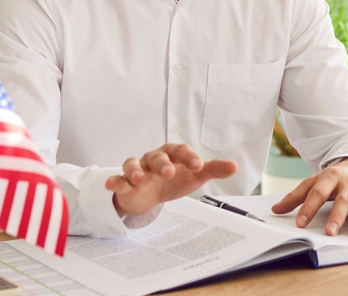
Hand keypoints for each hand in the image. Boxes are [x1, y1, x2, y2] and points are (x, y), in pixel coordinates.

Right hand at [105, 143, 237, 218]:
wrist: (151, 196)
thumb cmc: (174, 180)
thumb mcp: (195, 176)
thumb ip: (213, 170)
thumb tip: (235, 167)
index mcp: (173, 154)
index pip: (181, 151)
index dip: (190, 157)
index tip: (199, 166)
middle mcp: (154, 158)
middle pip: (158, 157)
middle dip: (163, 164)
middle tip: (169, 172)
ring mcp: (138, 170)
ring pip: (134, 164)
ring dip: (135, 170)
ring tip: (138, 178)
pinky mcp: (125, 183)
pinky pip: (118, 179)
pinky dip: (114, 181)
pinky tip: (112, 184)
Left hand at [271, 157, 347, 236]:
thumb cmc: (335, 178)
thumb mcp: (315, 182)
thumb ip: (296, 196)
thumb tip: (276, 209)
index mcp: (330, 177)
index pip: (318, 193)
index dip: (309, 208)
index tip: (300, 223)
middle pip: (342, 200)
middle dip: (336, 216)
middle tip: (329, 232)